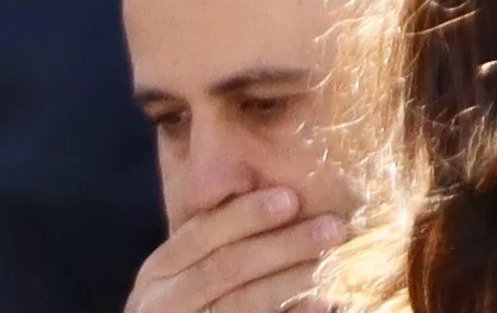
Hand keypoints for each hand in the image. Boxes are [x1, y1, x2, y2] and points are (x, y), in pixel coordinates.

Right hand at [126, 188, 344, 312]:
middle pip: (227, 266)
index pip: (201, 233)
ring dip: (293, 280)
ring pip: (242, 301)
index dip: (246, 215)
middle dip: (283, 245)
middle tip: (333, 228)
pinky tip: (321, 302)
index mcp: (161, 268)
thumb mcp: (194, 265)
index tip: (291, 198)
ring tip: (335, 264)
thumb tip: (289, 194)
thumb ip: (226, 237)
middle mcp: (164, 299)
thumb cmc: (198, 294)